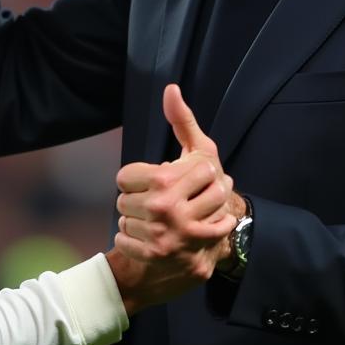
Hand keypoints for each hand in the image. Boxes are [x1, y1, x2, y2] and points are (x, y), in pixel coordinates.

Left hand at [109, 85, 238, 310]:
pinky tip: (152, 237)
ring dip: (137, 221)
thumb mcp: (199, 151)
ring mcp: (161, 235)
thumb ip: (182, 120)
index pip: (124, 177)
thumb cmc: (207, 184)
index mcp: (167, 179)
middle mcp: (163, 207)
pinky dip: (133, 240)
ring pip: (123, 221)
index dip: (137, 179)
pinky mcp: (157, 256)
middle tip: (159, 203)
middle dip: (137, 200)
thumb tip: (171, 89)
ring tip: (159, 220)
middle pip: (122, 199)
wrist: (223, 232)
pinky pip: (124, 241)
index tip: (154, 182)